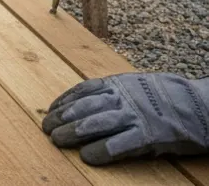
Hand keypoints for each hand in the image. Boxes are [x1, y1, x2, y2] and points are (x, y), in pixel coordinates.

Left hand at [43, 73, 208, 164]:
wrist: (202, 105)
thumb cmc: (168, 97)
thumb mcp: (137, 85)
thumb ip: (114, 91)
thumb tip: (85, 101)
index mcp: (119, 83)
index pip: (83, 90)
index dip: (64, 101)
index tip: (51, 111)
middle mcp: (123, 97)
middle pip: (84, 107)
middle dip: (62, 118)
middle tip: (46, 129)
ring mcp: (135, 115)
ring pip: (96, 123)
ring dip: (73, 133)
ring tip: (57, 141)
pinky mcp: (149, 135)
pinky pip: (120, 144)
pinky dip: (102, 150)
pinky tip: (88, 156)